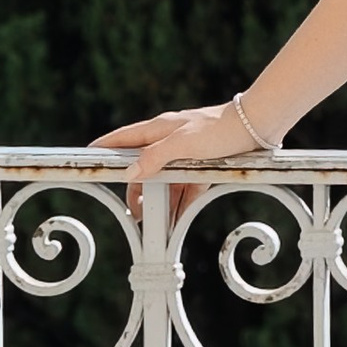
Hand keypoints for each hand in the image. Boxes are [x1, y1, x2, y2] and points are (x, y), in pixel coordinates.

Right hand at [92, 101, 270, 215]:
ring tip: (151, 220)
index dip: (105, 147)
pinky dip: (181, 201)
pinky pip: (187, 186)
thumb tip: (130, 172)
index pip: (124, 138)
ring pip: (165, 179)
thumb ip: (155, 157)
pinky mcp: (205, 163)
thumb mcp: (183, 144)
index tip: (88, 156)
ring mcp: (188, 152)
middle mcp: (171, 139)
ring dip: (158, 199)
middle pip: (143, 165)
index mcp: (160, 128)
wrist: (259, 125)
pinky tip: (176, 217)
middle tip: (131, 210)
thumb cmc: (221, 130)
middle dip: (135, 187)